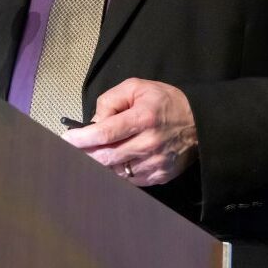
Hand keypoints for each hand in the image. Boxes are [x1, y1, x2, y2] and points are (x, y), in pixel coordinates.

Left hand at [61, 78, 197, 186]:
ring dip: (99, 165)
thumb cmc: (165, 101)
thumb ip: (111, 100)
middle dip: (84, 155)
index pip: (105, 132)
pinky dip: (116, 172)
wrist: (202, 122)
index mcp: (143, 118)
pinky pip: (130, 180)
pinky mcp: (160, 175)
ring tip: (87, 156)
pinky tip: (109, 163)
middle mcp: (149, 143)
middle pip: (107, 156)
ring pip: (116, 171)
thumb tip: (94, 122)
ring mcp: (156, 162)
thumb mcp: (137, 87)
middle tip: (70, 151)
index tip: (65, 139)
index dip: (82, 138)